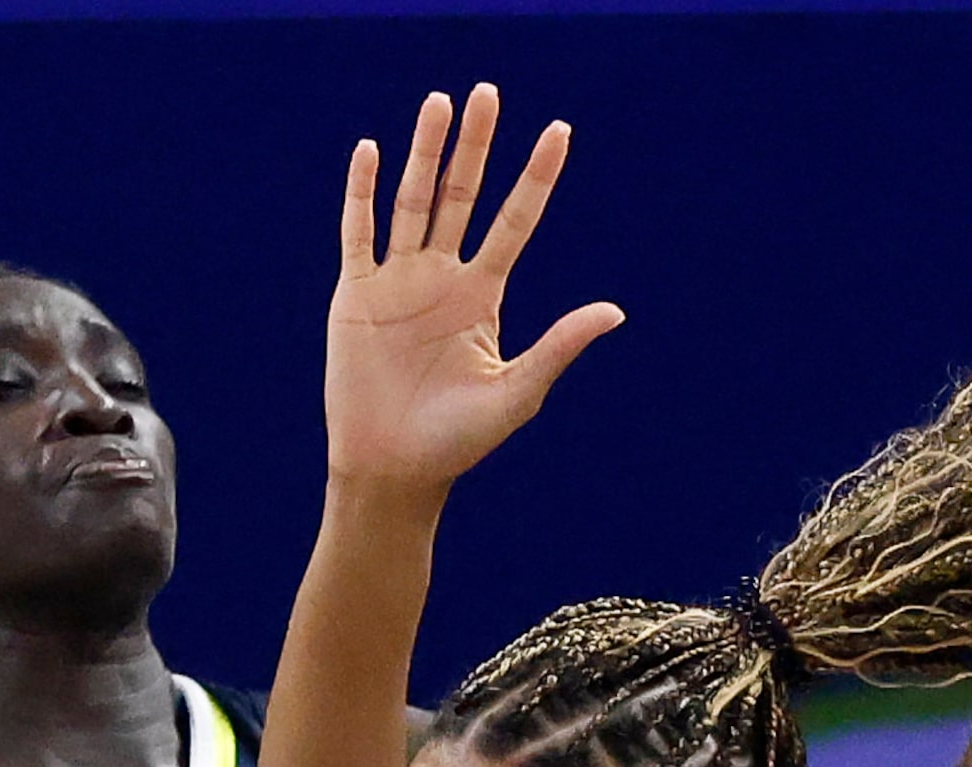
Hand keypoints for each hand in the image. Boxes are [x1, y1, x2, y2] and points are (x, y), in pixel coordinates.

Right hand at [327, 84, 623, 491]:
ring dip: (425, 153)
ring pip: (412, 200)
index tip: (559, 131)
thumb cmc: (457, 442)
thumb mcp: (517, 392)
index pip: (514, 221)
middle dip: (476, 145)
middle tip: (489, 92)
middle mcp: (441, 278)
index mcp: (482, 296)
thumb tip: (615, 311)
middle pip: (461, 196)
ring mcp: (397, 282)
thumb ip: (559, 346)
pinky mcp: (356, 295)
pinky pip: (359, 233)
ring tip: (440, 103)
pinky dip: (361, 193)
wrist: (393, 469)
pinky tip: (369, 151)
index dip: (535, 177)